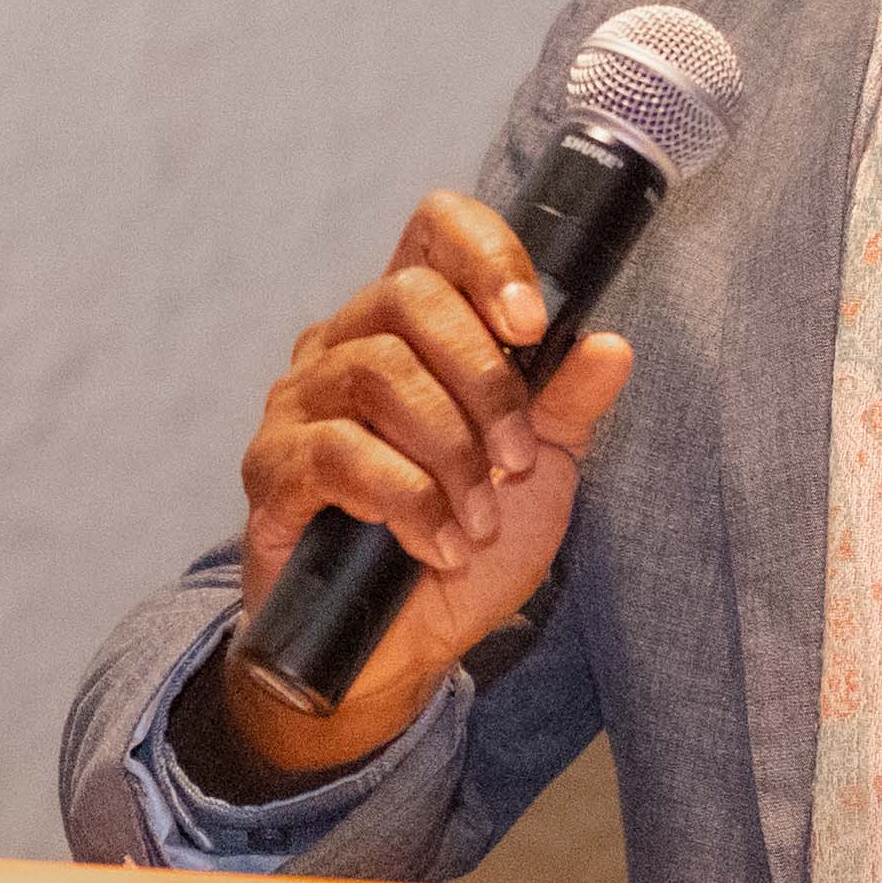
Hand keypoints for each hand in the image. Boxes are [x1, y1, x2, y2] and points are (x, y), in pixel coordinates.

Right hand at [189, 188, 639, 791]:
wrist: (397, 652)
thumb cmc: (466, 546)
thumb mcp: (539, 471)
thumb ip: (567, 403)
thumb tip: (610, 342)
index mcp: (415, 324)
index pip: (435, 229)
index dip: (487, 254)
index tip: (532, 325)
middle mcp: (346, 342)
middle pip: (409, 298)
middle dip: (485, 382)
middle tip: (518, 464)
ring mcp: (300, 401)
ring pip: (378, 371)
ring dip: (451, 451)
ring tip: (479, 518)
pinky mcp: (271, 469)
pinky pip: (340, 453)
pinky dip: (408, 502)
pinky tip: (439, 546)